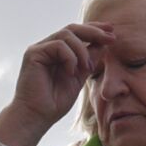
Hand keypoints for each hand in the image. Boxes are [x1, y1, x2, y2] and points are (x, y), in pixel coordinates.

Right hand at [0, 22, 116, 145]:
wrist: (38, 116)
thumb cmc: (55, 102)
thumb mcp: (79, 78)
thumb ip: (88, 61)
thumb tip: (103, 44)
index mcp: (57, 52)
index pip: (76, 34)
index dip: (94, 30)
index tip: (112, 31)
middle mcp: (47, 47)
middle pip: (72, 29)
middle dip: (94, 31)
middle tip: (111, 36)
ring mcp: (39, 49)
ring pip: (66, 35)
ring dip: (82, 51)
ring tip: (87, 67)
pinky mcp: (33, 54)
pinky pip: (58, 45)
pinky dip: (70, 58)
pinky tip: (70, 72)